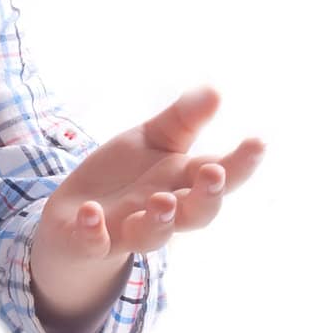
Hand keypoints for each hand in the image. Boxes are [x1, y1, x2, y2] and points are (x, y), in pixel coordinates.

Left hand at [35, 85, 263, 278]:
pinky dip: (92, 231)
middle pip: (195, 214)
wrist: (75, 212)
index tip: (258, 142)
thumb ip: (183, 119)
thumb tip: (216, 90)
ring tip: (161, 201)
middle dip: (207, 197)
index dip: (241, 163)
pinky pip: (94, 243)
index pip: (219, 175)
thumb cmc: (125, 175)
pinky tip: (90, 212)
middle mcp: (162, 212)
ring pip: (151, 236)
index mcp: (181, 183)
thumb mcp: (152, 139)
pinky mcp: (91, 241)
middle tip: (214, 174)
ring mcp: (127, 229)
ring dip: (158, 221)